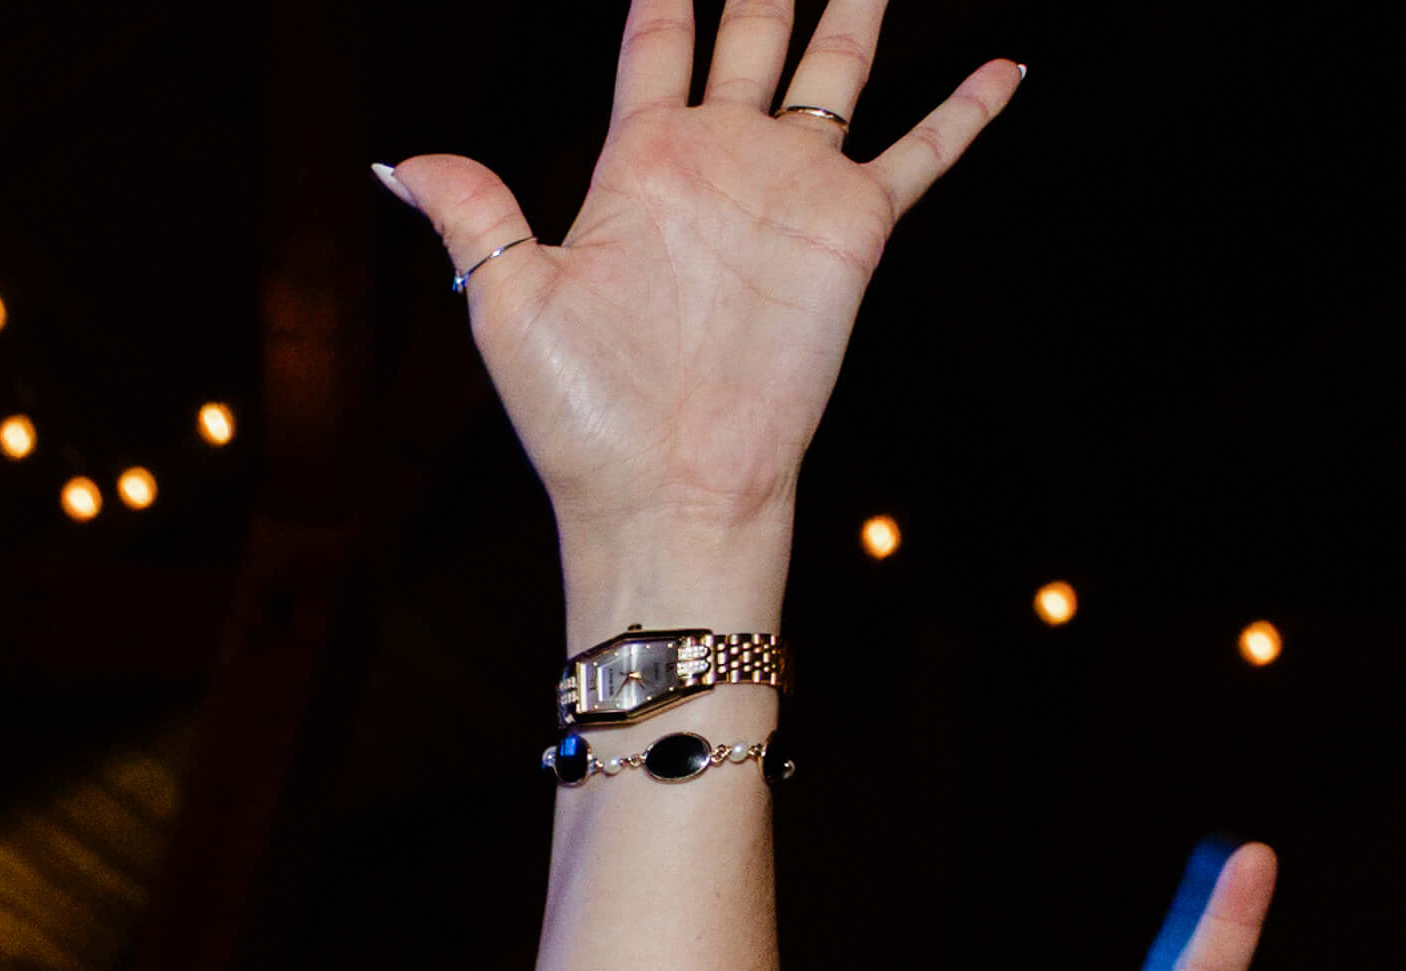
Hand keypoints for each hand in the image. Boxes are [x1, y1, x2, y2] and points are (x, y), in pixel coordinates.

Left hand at [381, 0, 1021, 568]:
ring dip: (856, 7)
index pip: (658, 42)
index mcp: (637, 163)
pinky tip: (1007, 64)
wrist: (666, 489)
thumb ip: (473, 215)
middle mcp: (720, 159)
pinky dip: (967, 110)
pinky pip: (923, 153)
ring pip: (836, 66)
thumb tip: (398, 162)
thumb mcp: (507, 302)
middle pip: (752, 30)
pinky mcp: (851, 229)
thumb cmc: (582, 415)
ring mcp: (789, 187)